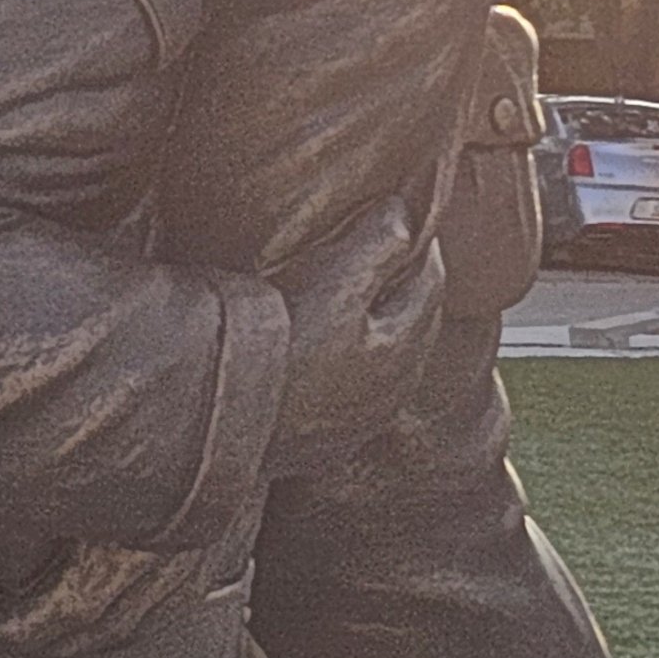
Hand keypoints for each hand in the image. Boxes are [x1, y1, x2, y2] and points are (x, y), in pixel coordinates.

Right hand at [272, 196, 445, 468]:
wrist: (227, 423)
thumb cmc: (281, 350)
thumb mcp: (332, 284)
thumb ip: (377, 246)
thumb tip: (406, 213)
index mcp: (402, 345)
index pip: (431, 280)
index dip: (418, 242)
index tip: (399, 214)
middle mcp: (394, 389)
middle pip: (415, 322)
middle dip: (404, 285)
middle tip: (381, 249)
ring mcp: (362, 421)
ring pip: (389, 362)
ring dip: (380, 329)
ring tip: (352, 299)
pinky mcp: (330, 444)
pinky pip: (356, 394)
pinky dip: (354, 366)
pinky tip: (325, 356)